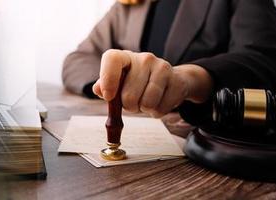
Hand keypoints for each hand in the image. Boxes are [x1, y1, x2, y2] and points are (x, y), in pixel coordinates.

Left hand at [92, 49, 212, 117]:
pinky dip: (157, 112)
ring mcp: (163, 67)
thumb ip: (104, 86)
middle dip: (129, 106)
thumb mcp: (118, 83)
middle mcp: (144, 58)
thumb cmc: (136, 82)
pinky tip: (158, 103)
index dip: (108, 79)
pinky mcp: (177, 81)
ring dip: (144, 110)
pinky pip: (161, 108)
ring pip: (147, 103)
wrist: (170, 79)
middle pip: (129, 95)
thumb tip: (98, 89)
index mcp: (125, 57)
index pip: (112, 59)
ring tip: (145, 102)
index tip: (108, 96)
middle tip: (133, 102)